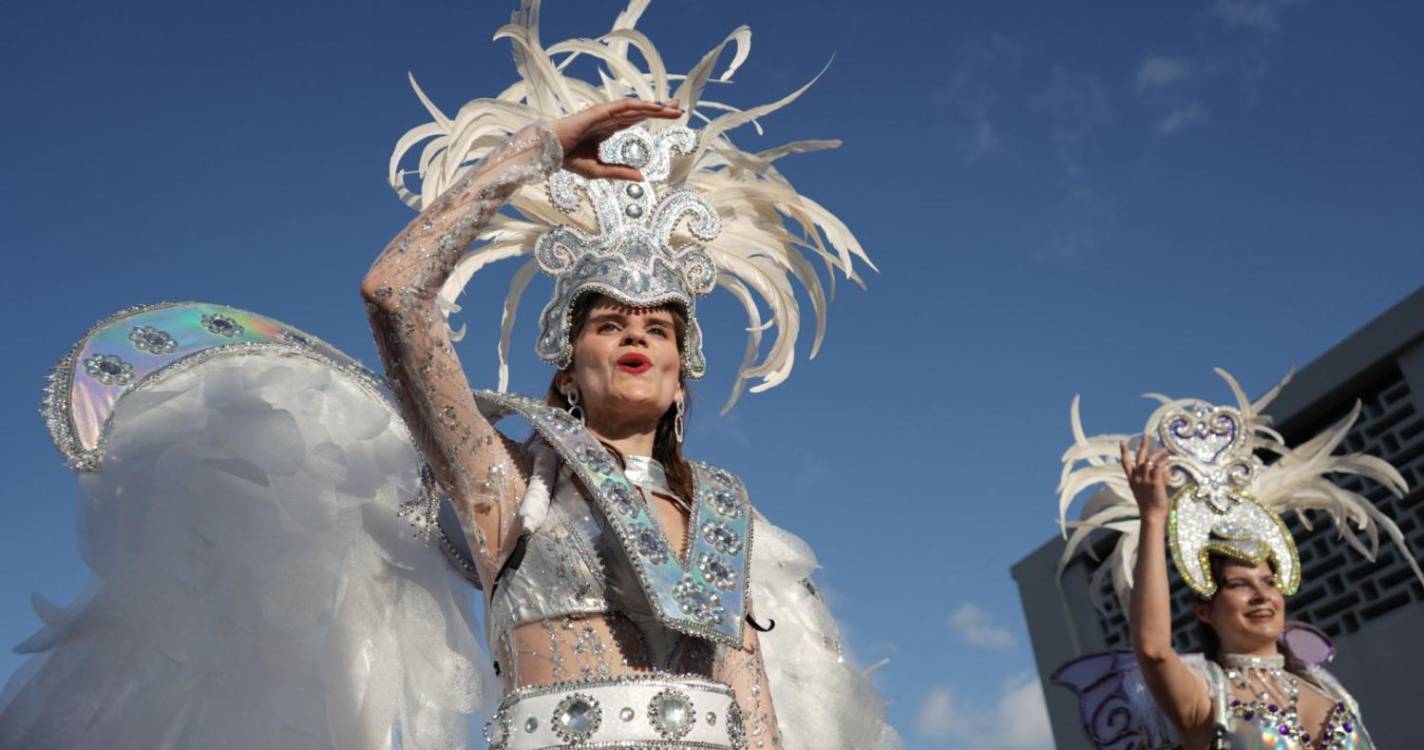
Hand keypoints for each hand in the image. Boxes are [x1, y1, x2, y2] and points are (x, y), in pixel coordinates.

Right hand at [551, 99, 682, 180]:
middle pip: (639, 111)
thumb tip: (642, 177)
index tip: (670, 115)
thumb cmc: (569, 159)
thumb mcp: (600, 171)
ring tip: (673, 106)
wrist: (550, 153)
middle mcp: (608, 118)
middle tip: (679, 107)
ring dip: (654, 106)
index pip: (634, 119)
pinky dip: (639, 106)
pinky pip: (623, 107)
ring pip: (634, 107)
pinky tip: (654, 107)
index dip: (652, 116)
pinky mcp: (598, 112)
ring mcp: (603, 114)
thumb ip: (620, 172)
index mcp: (607, 128)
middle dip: (659, 108)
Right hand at [1121, 438, 1170, 520]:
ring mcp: (1145, 480)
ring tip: (1165, 451)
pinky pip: (1159, 468)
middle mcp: (1137, 478)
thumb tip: (1166, 470)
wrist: (1151, 515)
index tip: (1122, 442)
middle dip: (1143, 445)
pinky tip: (1169, 462)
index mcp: (1132, 480)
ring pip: (1150, 460)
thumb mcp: (1148, 489)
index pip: (1125, 463)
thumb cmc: (1150, 504)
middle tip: (1147, 436)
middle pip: (1139, 458)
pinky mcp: (1154, 483)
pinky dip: (1164, 464)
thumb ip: (1156, 478)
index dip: (1124, 452)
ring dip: (1158, 454)